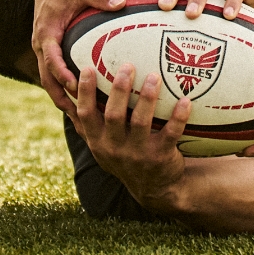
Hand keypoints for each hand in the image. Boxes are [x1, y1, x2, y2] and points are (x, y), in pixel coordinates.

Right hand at [33, 0, 125, 112]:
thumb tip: (121, 2)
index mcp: (46, 33)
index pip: (51, 59)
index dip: (62, 75)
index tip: (77, 88)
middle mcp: (41, 44)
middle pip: (47, 79)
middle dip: (62, 99)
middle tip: (80, 118)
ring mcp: (45, 47)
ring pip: (50, 79)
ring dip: (63, 98)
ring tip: (83, 120)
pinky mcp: (51, 47)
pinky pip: (56, 72)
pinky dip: (67, 87)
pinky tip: (86, 99)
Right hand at [71, 62, 190, 207]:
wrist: (154, 188)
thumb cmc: (124, 154)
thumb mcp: (101, 144)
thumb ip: (87, 122)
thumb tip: (68, 88)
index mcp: (98, 141)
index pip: (86, 114)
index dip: (85, 92)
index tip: (88, 68)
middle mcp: (114, 148)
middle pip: (114, 115)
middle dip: (120, 90)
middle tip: (128, 66)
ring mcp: (138, 154)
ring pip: (141, 122)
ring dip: (147, 98)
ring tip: (154, 77)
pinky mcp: (160, 157)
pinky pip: (170, 134)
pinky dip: (178, 117)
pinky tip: (185, 101)